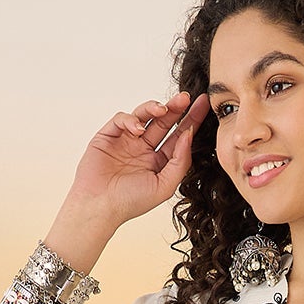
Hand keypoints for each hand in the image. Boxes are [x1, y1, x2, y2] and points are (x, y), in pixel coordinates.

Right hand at [69, 89, 209, 227]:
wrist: (99, 207)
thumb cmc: (130, 202)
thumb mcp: (164, 186)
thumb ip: (180, 162)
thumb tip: (189, 134)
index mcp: (158, 162)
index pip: (178, 137)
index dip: (191, 120)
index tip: (204, 105)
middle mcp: (144, 149)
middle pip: (164, 122)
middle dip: (175, 108)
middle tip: (186, 97)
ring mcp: (126, 140)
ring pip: (144, 115)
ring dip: (154, 108)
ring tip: (164, 109)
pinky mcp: (109, 135)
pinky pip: (122, 119)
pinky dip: (131, 120)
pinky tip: (138, 129)